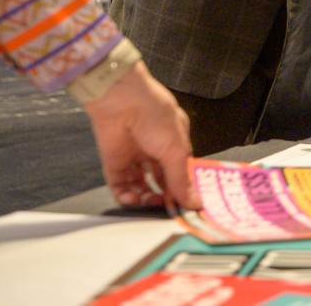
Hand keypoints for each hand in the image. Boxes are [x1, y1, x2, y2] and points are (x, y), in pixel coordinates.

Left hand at [81, 62, 200, 209]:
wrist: (121, 100)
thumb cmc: (154, 113)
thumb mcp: (175, 149)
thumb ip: (181, 179)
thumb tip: (195, 201)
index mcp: (176, 144)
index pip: (182, 174)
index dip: (184, 191)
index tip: (188, 207)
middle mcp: (155, 152)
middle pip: (162, 183)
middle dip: (166, 198)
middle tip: (169, 209)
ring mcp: (135, 159)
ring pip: (142, 188)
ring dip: (147, 199)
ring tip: (151, 203)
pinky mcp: (114, 163)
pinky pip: (121, 187)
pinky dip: (126, 196)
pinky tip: (134, 199)